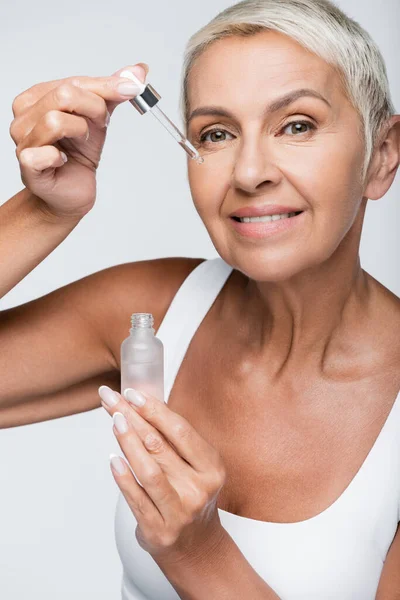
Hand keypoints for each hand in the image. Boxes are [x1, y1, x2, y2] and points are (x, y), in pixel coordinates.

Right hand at [10, 63, 148, 220]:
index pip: (73, 81)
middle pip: (63, 96)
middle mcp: (25, 116)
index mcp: (38, 98)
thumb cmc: (79, 154)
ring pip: (55, 121)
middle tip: (102, 123)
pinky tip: (64, 160)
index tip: (131, 89)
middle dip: (94, 109)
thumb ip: (113, 92)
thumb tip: (139, 71)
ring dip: (80, 132)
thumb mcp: (99, 118)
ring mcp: (23, 141)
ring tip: (81, 141)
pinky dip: (60, 157)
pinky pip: (44, 153)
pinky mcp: (27, 166)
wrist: (72, 190)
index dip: (105, 86)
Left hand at [98, 385, 226, 562]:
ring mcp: (179, 511)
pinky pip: (136, 498)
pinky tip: (113, 459)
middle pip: (159, 446)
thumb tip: (141, 403)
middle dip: (132, 418)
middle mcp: (199, 489)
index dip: (154, 410)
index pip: (180, 431)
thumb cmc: (191, 496)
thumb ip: (172, 440)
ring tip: (113, 421)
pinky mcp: (159, 529)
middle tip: (112, 399)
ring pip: (148, 470)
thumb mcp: (195, 467)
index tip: (133, 393)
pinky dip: (123, 477)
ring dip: (127, 442)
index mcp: (212, 467)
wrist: (196, 547)